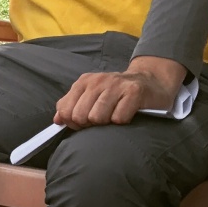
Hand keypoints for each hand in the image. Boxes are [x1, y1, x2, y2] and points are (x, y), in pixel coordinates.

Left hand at [54, 56, 184, 128]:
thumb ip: (71, 106)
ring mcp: (115, 85)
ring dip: (106, 123)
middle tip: (102, 121)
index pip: (65, 110)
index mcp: (83, 82)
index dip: (73, 123)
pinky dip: (122, 122)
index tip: (85, 124)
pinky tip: (127, 114)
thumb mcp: (91, 96)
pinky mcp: (134, 92)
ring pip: (98, 117)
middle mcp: (97, 81)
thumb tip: (57, 121)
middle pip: (80, 116)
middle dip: (89, 124)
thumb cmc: (117, 94)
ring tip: (114, 117)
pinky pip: (119, 118)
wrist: (150, 81)